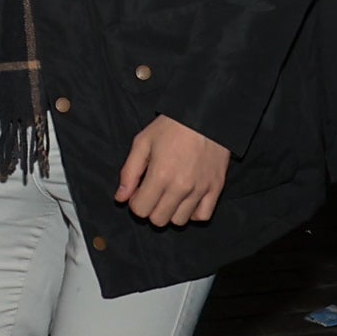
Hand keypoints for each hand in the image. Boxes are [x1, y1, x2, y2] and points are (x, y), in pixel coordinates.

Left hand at [114, 115, 229, 226]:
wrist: (206, 115)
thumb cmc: (172, 126)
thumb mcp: (142, 142)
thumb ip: (129, 172)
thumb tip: (120, 198)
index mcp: (160, 175)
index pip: (140, 210)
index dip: (135, 203)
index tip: (139, 191)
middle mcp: (181, 186)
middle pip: (158, 220)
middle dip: (150, 209)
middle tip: (153, 192)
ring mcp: (200, 189)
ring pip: (179, 221)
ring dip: (170, 212)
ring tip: (169, 195)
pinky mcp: (216, 188)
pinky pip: (203, 216)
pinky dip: (193, 213)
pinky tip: (186, 200)